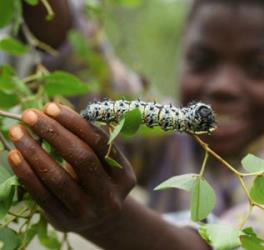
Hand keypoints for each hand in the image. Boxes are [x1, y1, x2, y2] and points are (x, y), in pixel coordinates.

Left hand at [7, 103, 135, 232]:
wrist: (98, 219)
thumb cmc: (97, 180)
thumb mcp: (103, 163)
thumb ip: (88, 141)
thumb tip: (54, 113)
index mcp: (124, 175)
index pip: (100, 143)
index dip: (76, 123)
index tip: (51, 107)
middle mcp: (110, 195)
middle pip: (82, 159)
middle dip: (54, 133)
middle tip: (30, 115)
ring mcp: (89, 212)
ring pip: (59, 179)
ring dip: (35, 152)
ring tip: (17, 132)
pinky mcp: (65, 222)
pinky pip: (42, 196)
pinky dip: (26, 174)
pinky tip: (14, 155)